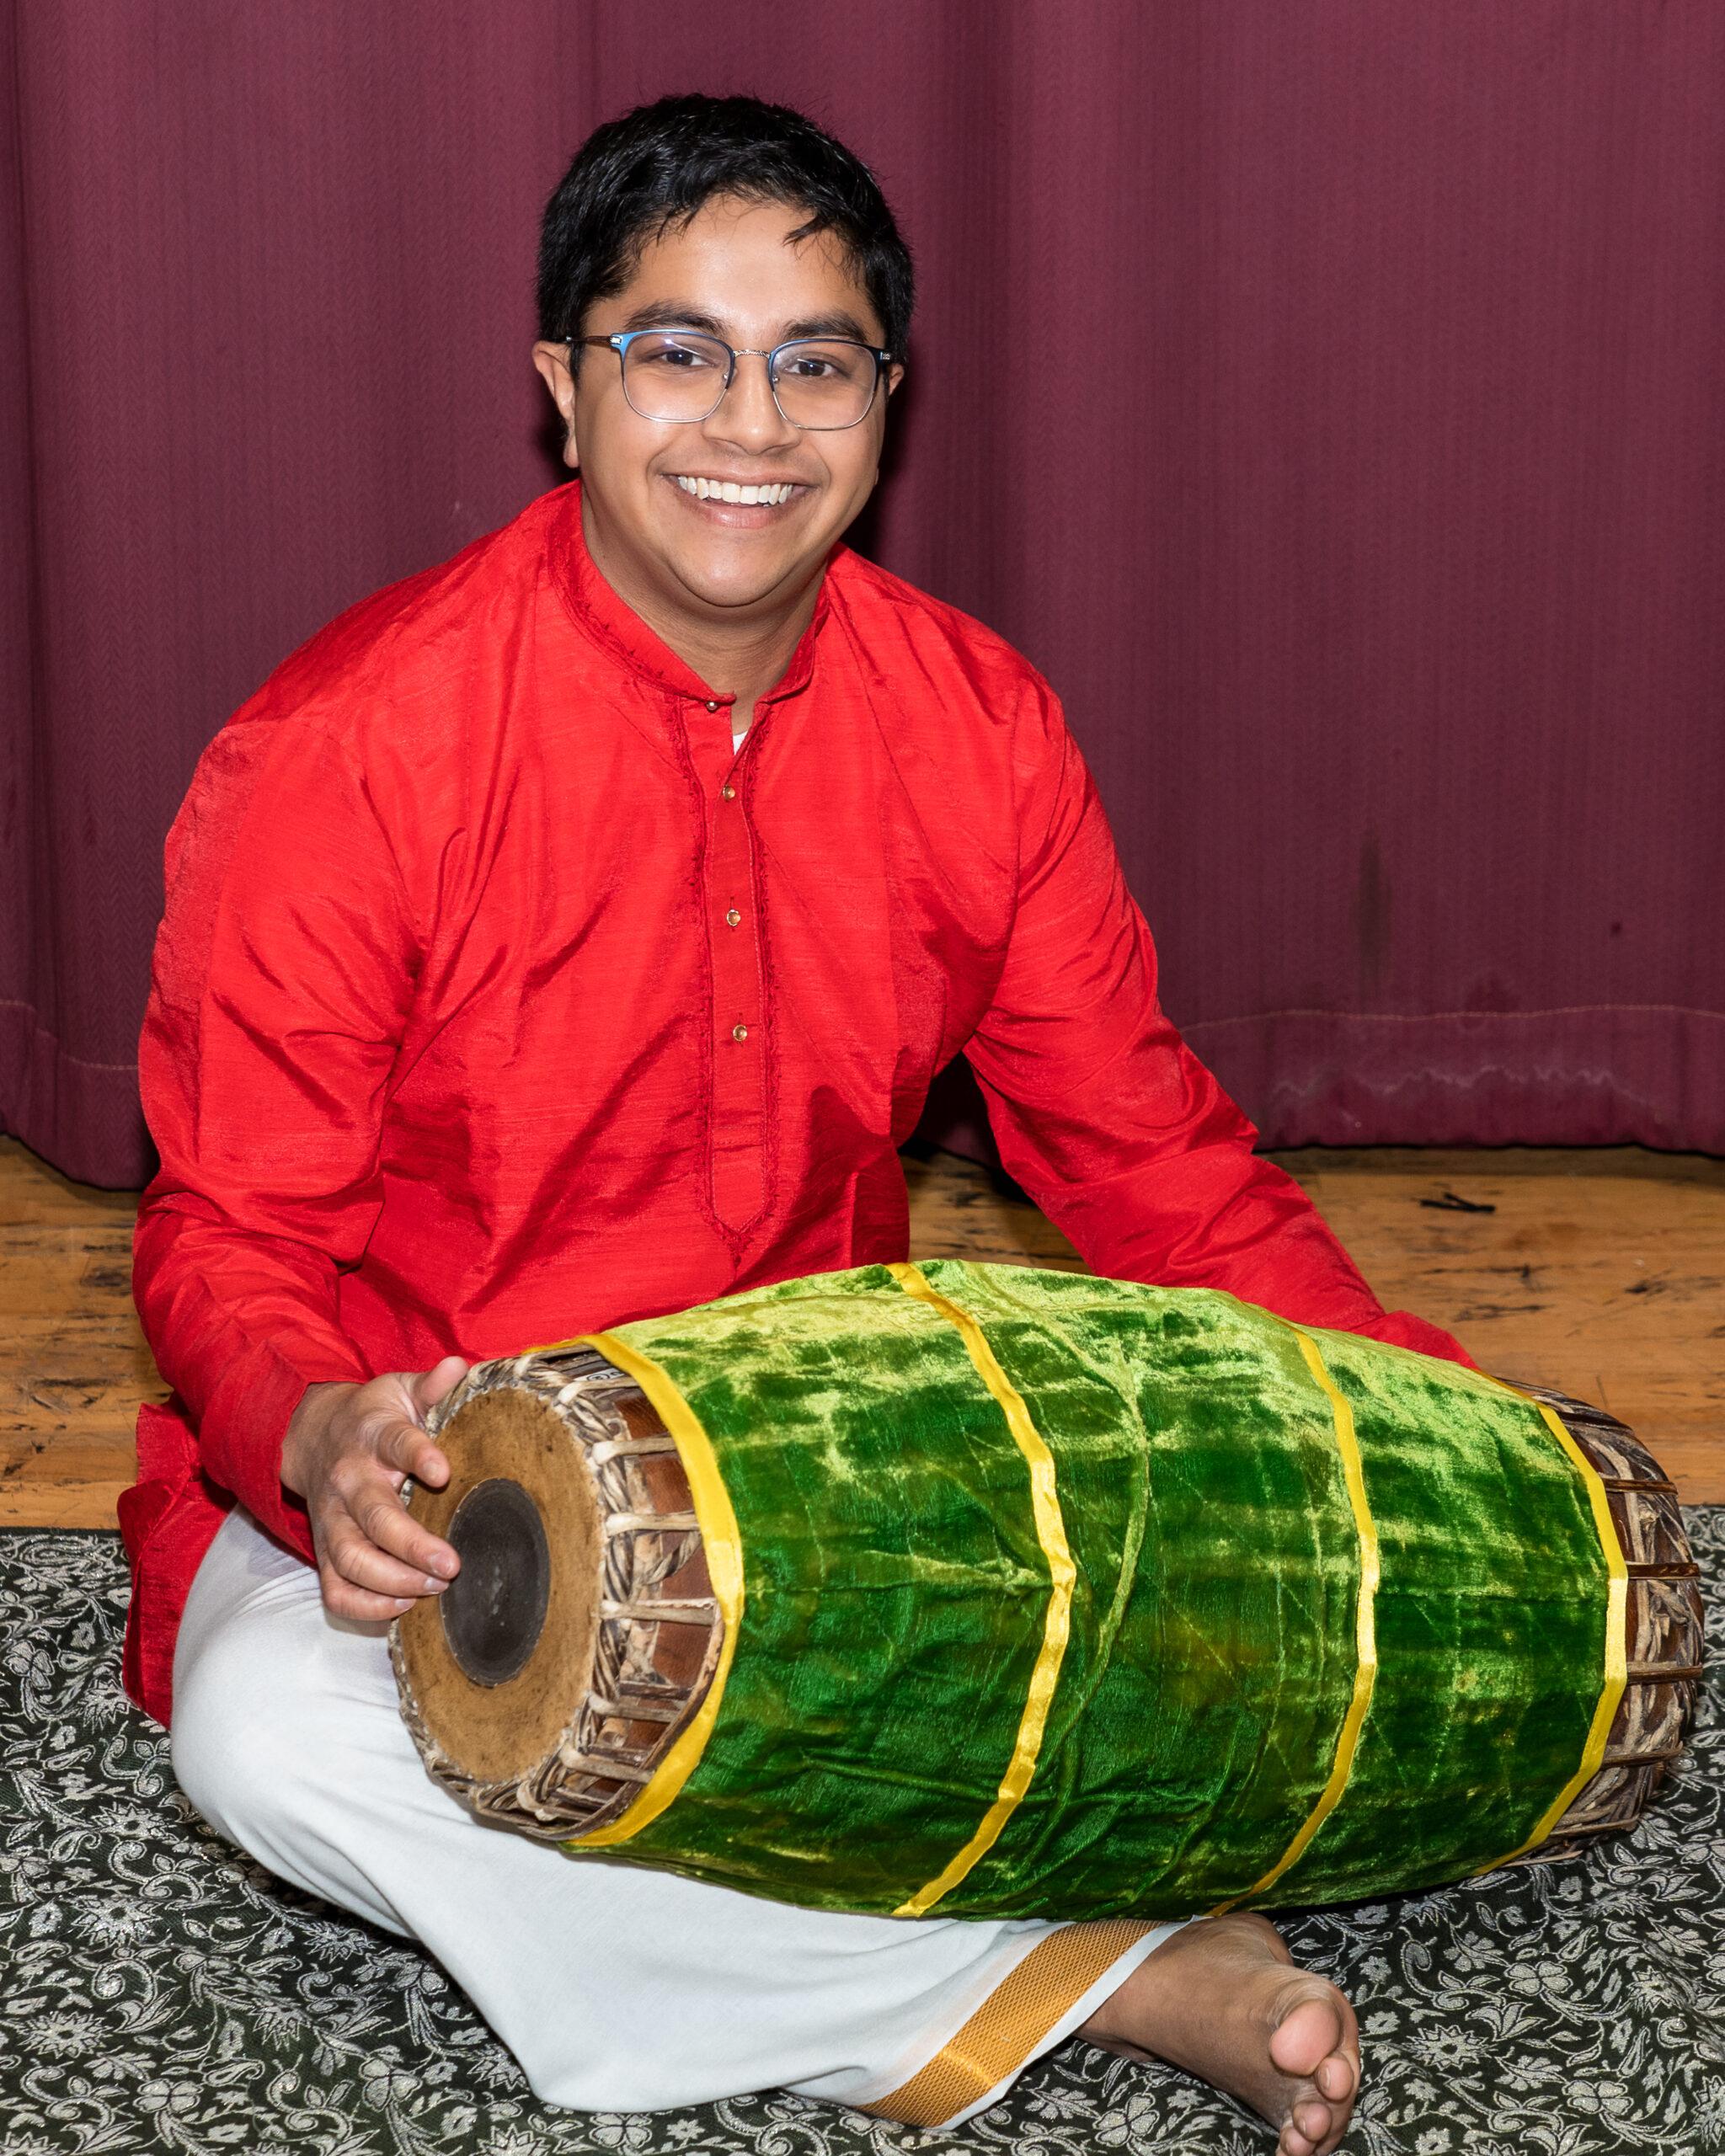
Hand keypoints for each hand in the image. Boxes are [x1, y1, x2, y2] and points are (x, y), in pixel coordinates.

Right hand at [281, 1356, 468, 1620]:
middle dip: (411, 1545)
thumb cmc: (374, 1417)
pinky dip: (366, 1607)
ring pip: (351, 1560)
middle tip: (451, 1565)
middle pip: (374, 1517)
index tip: (442, 1472)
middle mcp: (350, 1480)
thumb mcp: (401, 1391)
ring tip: (435, 1587)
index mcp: (374, 1435)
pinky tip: (404, 1605)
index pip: (396, 1443)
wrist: (314, 1435)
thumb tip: (459, 1366)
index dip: (419, 1456)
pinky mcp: (324, 1549)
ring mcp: (333, 1519)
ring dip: (393, 1581)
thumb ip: (432, 1385)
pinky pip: (336, 1590)